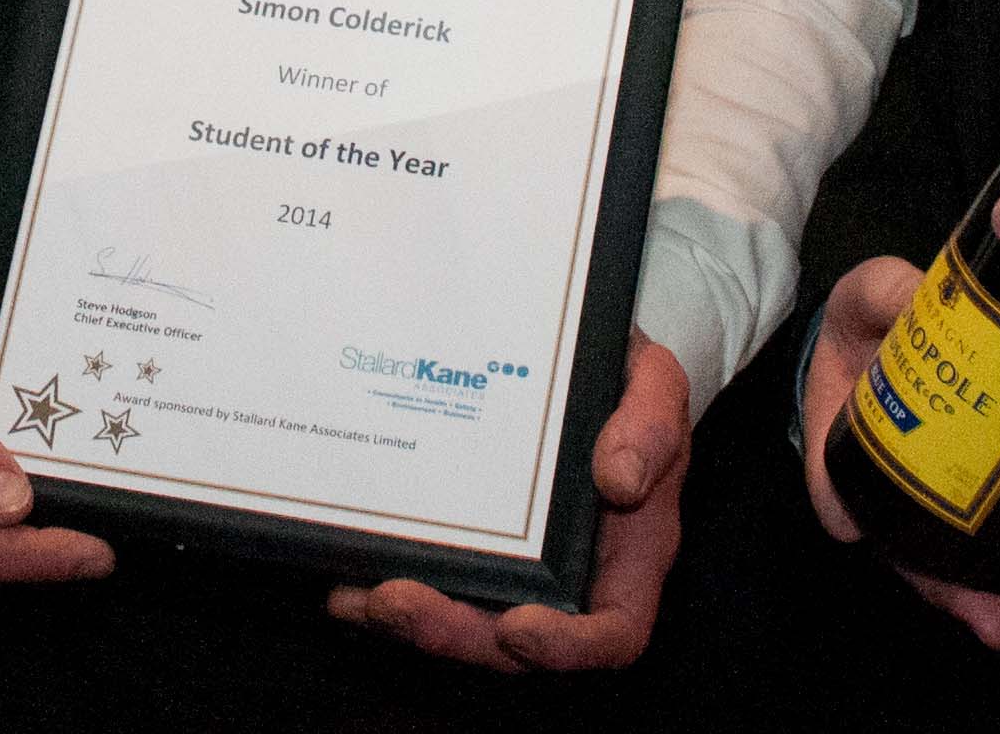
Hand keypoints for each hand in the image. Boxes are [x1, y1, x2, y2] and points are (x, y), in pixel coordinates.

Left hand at [324, 334, 686, 671]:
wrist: (577, 352)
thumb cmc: (626, 381)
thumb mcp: (656, 384)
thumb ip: (651, 426)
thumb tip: (621, 479)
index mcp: (629, 554)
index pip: (613, 633)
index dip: (567, 648)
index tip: (517, 629)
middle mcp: (570, 576)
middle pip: (516, 641)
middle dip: (453, 633)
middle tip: (396, 603)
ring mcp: (515, 564)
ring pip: (464, 617)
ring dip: (409, 618)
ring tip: (358, 595)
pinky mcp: (469, 539)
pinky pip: (431, 575)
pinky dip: (385, 579)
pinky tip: (342, 567)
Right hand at [799, 258, 999, 651]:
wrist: (902, 321)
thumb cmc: (871, 315)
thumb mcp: (868, 294)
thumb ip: (887, 293)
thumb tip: (913, 299)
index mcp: (846, 444)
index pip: (846, 497)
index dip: (879, 537)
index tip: (889, 548)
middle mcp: (888, 487)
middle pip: (916, 557)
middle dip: (963, 596)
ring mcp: (934, 498)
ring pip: (962, 566)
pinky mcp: (979, 493)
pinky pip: (998, 544)